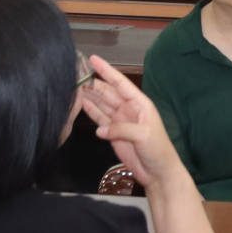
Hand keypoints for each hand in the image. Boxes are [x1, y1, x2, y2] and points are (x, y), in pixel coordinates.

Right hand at [79, 56, 187, 192]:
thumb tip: (100, 130)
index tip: (93, 59)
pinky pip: (99, 119)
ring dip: (89, 96)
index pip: (120, 83)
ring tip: (73, 86)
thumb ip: (121, 129)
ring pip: (101, 104)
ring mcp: (120, 120)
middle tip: (75, 74)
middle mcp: (128, 108)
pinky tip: (79, 104)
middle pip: (107, 92)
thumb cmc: (158, 149)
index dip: (107, 71)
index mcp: (139, 103)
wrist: (158, 172)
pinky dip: (90, 111)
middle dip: (93, 83)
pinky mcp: (113, 133)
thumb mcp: (143, 136)